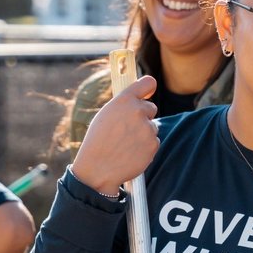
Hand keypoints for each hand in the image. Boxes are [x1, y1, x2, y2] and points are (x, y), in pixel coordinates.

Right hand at [72, 75, 158, 194]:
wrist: (98, 169)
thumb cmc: (98, 142)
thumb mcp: (106, 115)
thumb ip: (124, 105)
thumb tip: (138, 101)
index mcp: (124, 100)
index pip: (147, 83)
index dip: (149, 88)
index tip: (149, 91)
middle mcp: (138, 111)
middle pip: (151, 108)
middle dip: (144, 116)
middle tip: (128, 129)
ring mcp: (147, 128)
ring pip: (152, 127)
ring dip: (143, 134)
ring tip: (125, 144)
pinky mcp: (153, 144)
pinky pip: (154, 142)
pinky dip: (145, 147)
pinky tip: (131, 152)